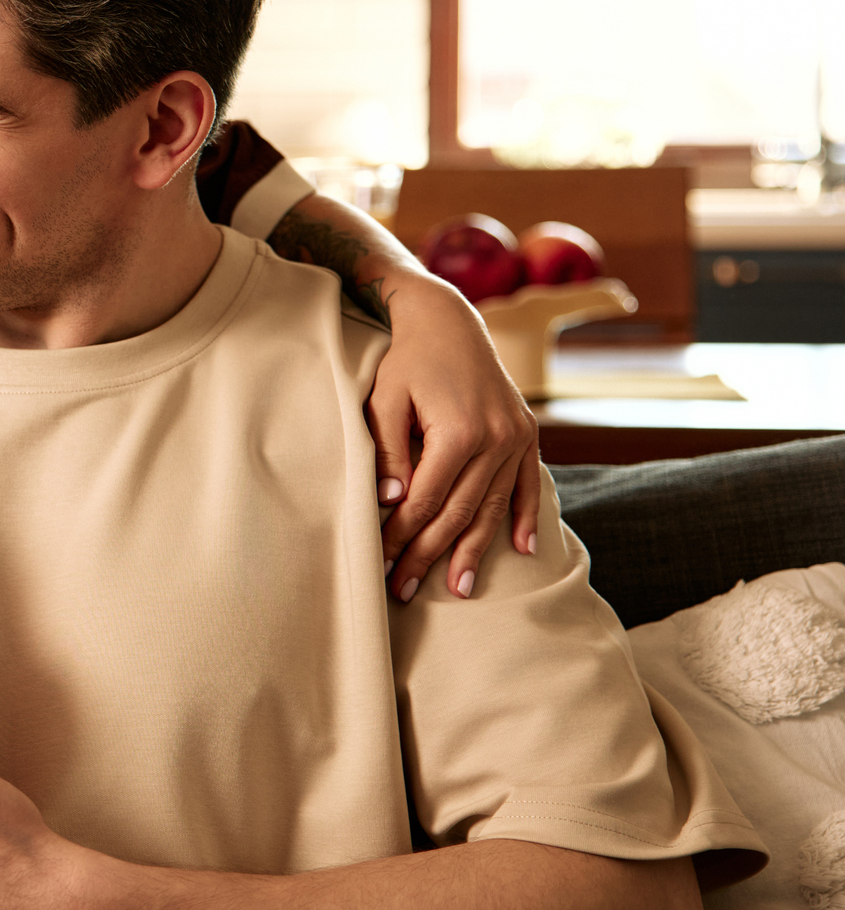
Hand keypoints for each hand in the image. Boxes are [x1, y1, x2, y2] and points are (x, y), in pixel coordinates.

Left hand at [369, 276, 540, 603]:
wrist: (447, 320)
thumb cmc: (406, 360)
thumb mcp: (385, 400)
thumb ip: (388, 452)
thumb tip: (392, 504)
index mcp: (458, 433)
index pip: (425, 501)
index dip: (401, 537)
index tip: (381, 563)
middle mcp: (496, 439)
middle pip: (458, 512)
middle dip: (430, 554)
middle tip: (404, 589)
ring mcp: (517, 438)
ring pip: (493, 507)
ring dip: (475, 550)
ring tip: (460, 588)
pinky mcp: (526, 433)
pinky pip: (526, 484)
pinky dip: (524, 517)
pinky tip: (523, 550)